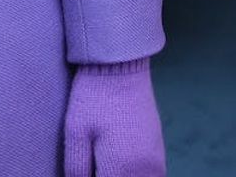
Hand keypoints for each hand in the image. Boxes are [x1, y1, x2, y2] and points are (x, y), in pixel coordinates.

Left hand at [64, 60, 164, 176]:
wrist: (121, 68)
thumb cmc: (93, 98)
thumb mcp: (75, 131)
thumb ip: (77, 168)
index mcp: (121, 169)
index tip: (84, 171)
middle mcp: (145, 171)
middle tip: (93, 165)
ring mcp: (157, 163)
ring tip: (104, 165)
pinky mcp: (160, 153)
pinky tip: (120, 168)